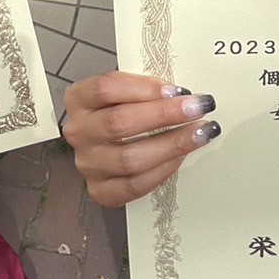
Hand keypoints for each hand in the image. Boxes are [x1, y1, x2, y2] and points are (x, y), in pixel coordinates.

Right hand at [62, 72, 219, 206]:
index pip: (106, 88)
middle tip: (197, 108)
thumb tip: (183, 94)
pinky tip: (181, 157)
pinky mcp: (100, 191)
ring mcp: (87, 164)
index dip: (144, 87)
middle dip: (164, 115)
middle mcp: (78, 132)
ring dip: (171, 145)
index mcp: (78, 99)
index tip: (177, 90)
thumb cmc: (120, 111)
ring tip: (199, 133)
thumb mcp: (124, 91)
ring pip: (129, 158)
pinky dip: (161, 171)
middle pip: (119, 123)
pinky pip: (134, 186)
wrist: (105, 146)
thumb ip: (145, 89)